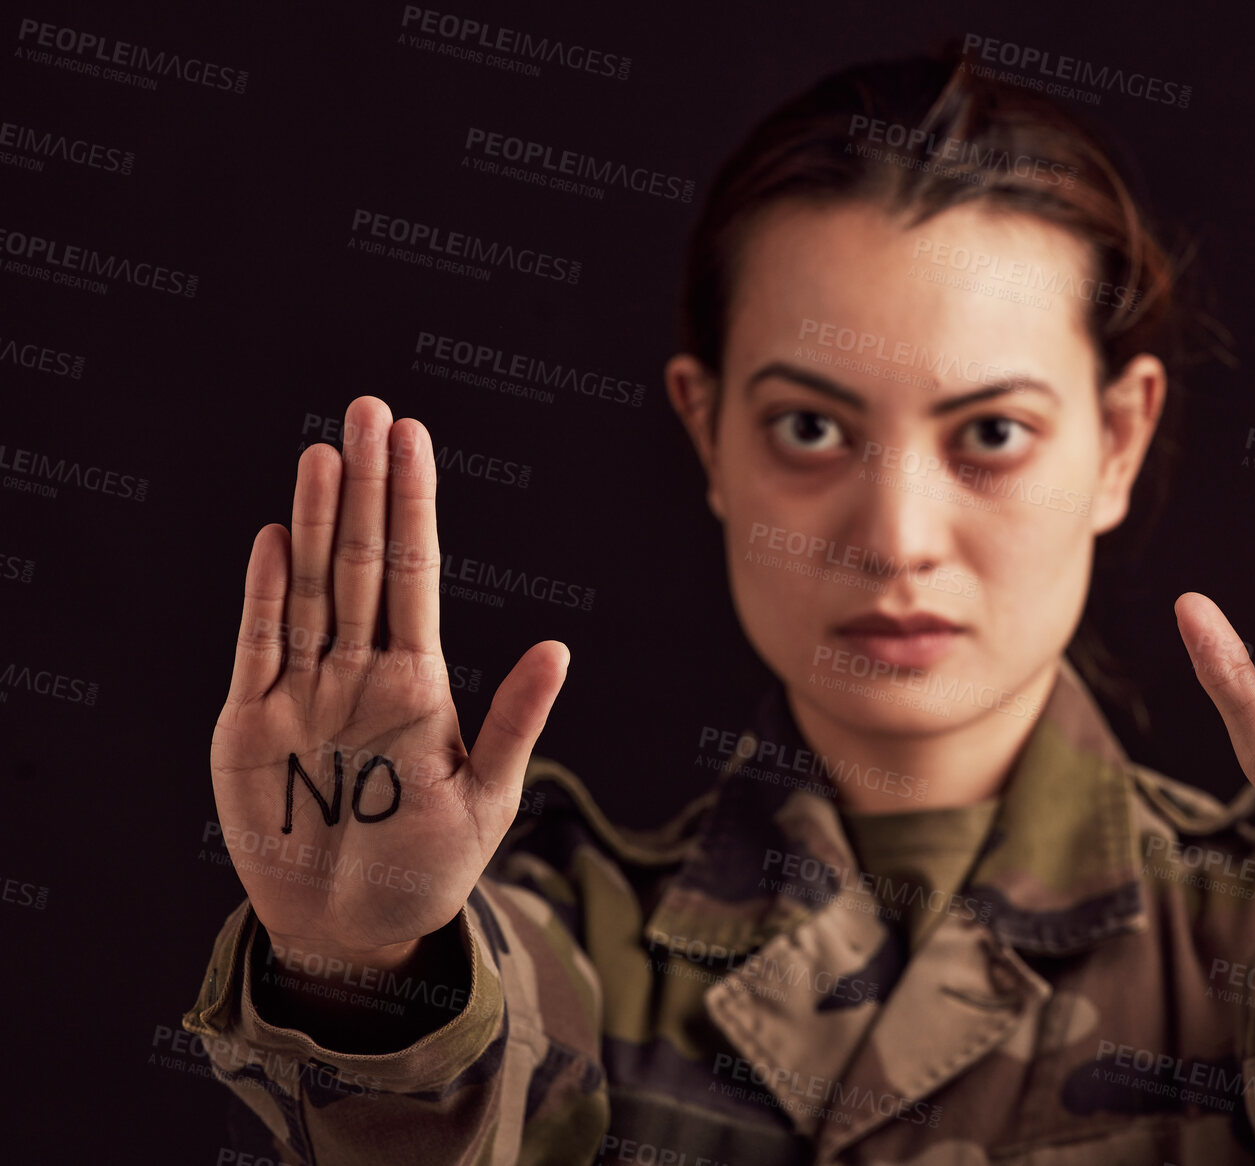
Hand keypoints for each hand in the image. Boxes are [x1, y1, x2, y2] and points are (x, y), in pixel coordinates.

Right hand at [210, 396, 567, 974]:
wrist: (353, 929)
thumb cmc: (426, 867)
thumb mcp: (485, 798)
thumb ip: (515, 721)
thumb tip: (559, 648)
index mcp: (417, 682)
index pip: (415, 574)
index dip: (414, 504)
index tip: (414, 437)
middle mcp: (359, 672)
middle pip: (362, 562)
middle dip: (369, 488)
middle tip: (369, 410)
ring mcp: (305, 692)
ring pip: (311, 589)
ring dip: (318, 521)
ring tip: (326, 454)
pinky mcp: (253, 726)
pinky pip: (260, 646)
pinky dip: (265, 594)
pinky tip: (278, 536)